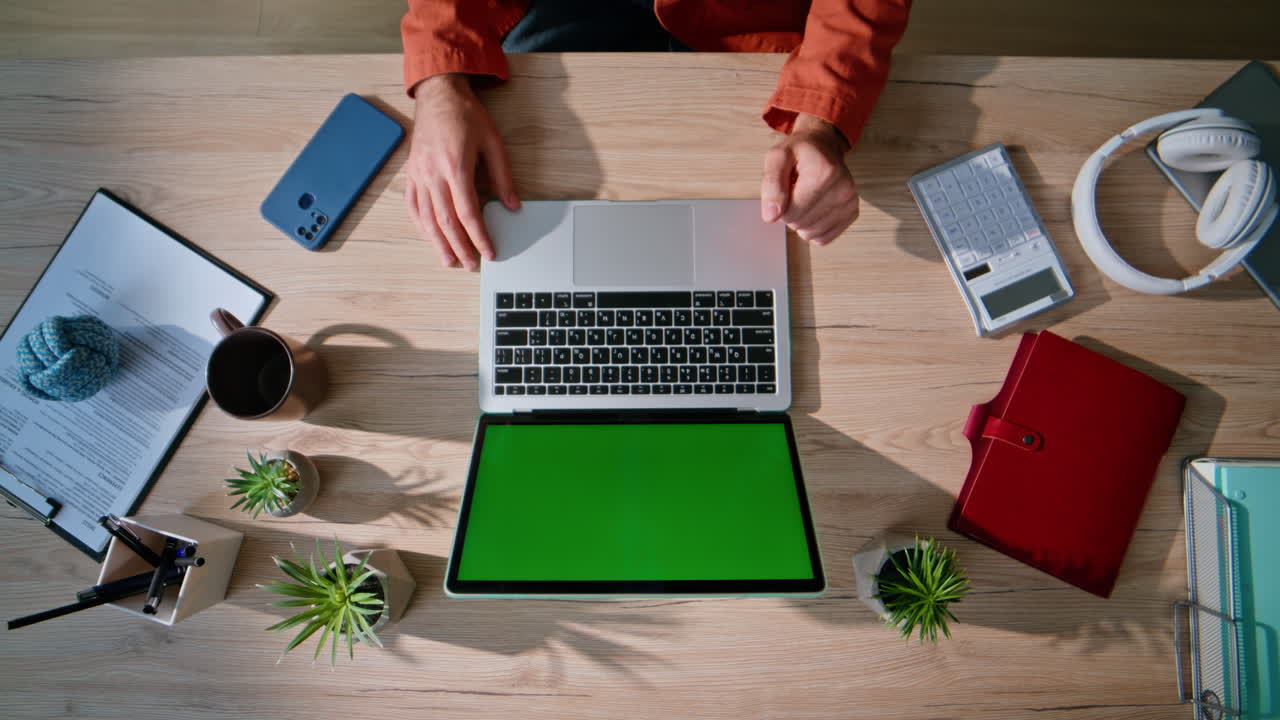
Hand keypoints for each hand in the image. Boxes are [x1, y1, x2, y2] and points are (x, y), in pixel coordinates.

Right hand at [405, 74, 519, 269]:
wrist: (438, 95)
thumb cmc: (466, 116)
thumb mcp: (493, 143)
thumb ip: (503, 177)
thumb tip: (513, 205)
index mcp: (456, 166)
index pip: (468, 212)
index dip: (479, 236)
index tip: (489, 252)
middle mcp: (434, 174)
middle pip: (445, 221)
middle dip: (460, 246)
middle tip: (471, 264)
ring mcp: (419, 175)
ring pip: (426, 218)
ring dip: (438, 243)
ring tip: (450, 260)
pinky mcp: (411, 173)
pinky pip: (412, 205)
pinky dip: (420, 224)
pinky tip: (429, 237)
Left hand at [760, 114, 858, 245]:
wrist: (824, 146)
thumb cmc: (799, 151)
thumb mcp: (777, 158)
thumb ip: (771, 185)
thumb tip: (771, 216)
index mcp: (824, 173)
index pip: (790, 213)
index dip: (780, 204)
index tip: (786, 187)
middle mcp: (843, 189)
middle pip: (800, 224)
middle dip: (790, 212)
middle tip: (795, 190)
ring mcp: (850, 203)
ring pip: (811, 234)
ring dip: (801, 220)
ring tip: (805, 197)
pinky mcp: (852, 213)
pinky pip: (823, 238)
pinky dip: (814, 227)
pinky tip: (814, 208)